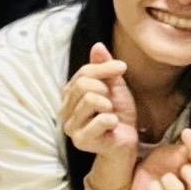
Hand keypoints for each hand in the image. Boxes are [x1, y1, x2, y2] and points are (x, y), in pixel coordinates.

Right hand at [61, 41, 136, 189]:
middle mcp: (64, 110)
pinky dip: (113, 120)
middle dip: (105, 89)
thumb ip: (104, 68)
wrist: (126, 144)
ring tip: (111, 115)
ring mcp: (70, 127)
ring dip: (108, 105)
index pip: (83, 72)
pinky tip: (112, 127)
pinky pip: (100, 119)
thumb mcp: (114, 87)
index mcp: (69, 95)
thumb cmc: (119, 115)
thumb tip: (97, 45)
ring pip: (90, 100)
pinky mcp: (80, 140)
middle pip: (83, 85)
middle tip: (112, 102)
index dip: (104, 67)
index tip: (122, 67)